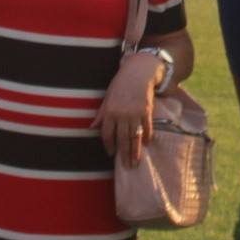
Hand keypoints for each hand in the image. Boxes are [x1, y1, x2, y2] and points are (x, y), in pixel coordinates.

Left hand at [93, 52, 159, 167]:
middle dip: (124, 155)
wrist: (138, 72)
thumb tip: (91, 128)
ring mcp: (135, 113)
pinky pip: (147, 127)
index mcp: (109, 112)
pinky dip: (148, 136)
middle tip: (127, 168)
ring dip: (135, 151)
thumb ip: (100, 114)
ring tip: (136, 162)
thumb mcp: (107, 97)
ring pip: (135, 136)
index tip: (111, 154)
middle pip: (123, 139)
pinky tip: (147, 144)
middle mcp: (122, 114)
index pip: (107, 134)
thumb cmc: (120, 84)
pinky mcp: (147, 111)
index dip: (109, 145)